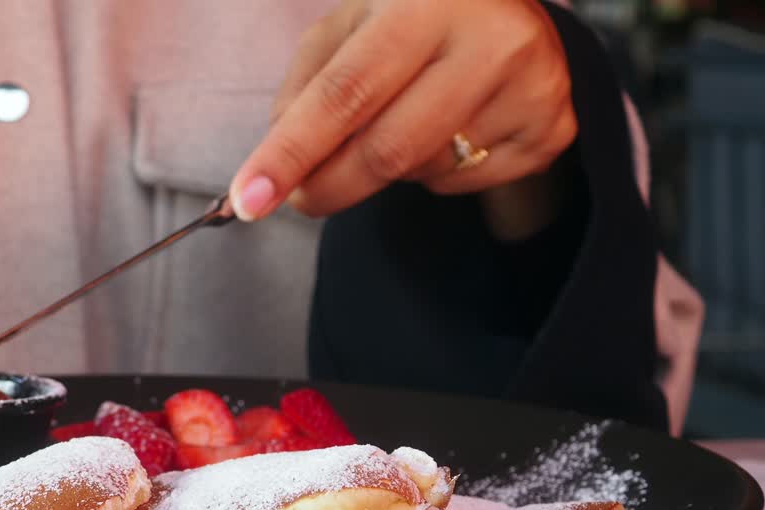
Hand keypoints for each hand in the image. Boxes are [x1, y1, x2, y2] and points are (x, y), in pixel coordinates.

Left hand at [230, 0, 575, 233]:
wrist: (509, 12)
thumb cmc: (409, 22)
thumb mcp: (346, 32)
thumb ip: (303, 94)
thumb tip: (275, 171)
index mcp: (424, 0)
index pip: (344, 92)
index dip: (291, 152)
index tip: (248, 200)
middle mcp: (490, 37)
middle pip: (385, 149)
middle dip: (327, 186)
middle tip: (298, 198)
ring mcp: (532, 84)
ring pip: (422, 171)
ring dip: (385, 169)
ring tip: (400, 118)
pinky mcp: (550, 128)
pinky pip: (462, 183)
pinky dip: (433, 174)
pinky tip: (447, 128)